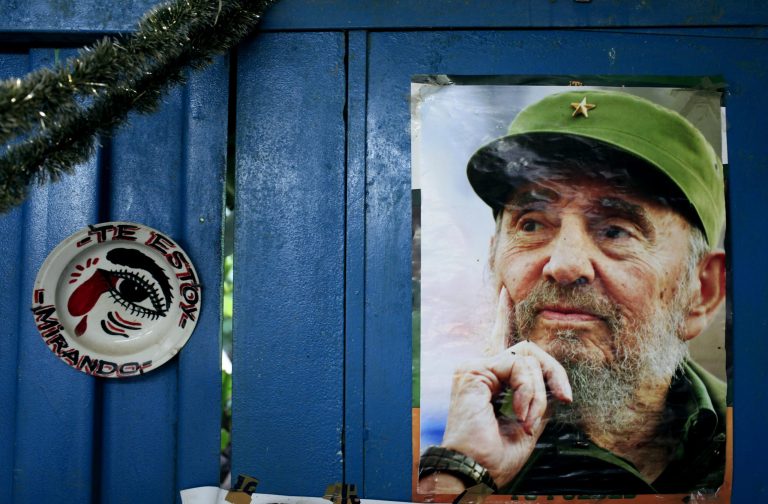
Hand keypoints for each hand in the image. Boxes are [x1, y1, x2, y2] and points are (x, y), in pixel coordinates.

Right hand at [438, 288, 572, 487]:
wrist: (473, 471)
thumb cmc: (495, 456)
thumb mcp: (528, 423)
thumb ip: (538, 397)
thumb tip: (553, 384)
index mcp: (488, 380)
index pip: (498, 340)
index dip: (502, 316)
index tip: (504, 293)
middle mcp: (479, 369)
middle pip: (527, 350)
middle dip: (553, 371)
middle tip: (564, 397)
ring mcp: (474, 367)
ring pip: (527, 356)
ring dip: (539, 390)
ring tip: (529, 419)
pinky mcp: (474, 370)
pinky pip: (519, 366)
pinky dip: (529, 391)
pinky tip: (520, 414)